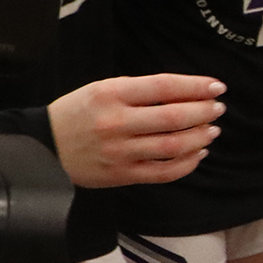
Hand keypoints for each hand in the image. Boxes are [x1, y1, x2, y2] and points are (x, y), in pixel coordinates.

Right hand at [47, 75, 223, 185]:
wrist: (44, 147)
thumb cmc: (76, 114)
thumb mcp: (100, 89)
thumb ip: (139, 90)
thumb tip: (184, 91)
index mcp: (111, 94)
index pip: (164, 87)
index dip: (196, 87)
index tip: (217, 87)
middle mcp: (117, 123)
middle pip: (174, 117)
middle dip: (204, 112)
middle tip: (218, 108)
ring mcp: (120, 152)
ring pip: (173, 146)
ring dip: (200, 137)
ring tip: (212, 130)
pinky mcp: (122, 176)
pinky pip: (164, 173)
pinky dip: (187, 164)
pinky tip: (198, 153)